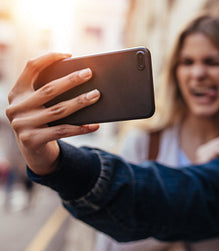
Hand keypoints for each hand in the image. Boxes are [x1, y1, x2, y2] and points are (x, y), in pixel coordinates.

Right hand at [5, 52, 100, 174]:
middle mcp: (16, 107)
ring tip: (97, 95)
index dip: (49, 58)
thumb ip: (51, 91)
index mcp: (17, 92)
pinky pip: (62, 131)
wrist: (33, 151)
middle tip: (89, 72)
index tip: (68, 54)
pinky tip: (95, 125)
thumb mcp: (41, 105)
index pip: (30, 67)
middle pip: (49, 89)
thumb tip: (82, 77)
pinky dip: (81, 128)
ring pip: (58, 110)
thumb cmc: (43, 120)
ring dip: (81, 102)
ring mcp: (22, 125)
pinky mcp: (31, 140)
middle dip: (71, 80)